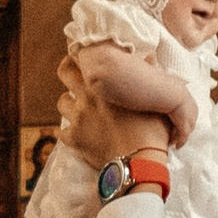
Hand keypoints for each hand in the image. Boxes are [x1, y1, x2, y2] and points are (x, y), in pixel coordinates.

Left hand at [58, 53, 178, 170]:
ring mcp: (77, 118)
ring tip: (80, 107)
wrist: (140, 161)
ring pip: (62, 102)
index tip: (85, 58)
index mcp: (104, 83)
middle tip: (76, 76)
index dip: (82, 56)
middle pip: (65, 73)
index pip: (81, 57)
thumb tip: (149, 56)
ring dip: (70, 103)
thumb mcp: (156, 98)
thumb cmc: (152, 130)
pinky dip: (69, 132)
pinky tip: (78, 133)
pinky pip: (62, 132)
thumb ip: (150, 74)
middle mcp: (86, 97)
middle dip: (69, 71)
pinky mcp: (74, 139)